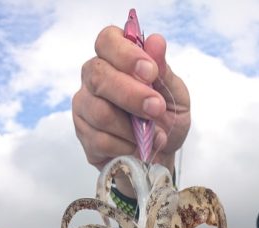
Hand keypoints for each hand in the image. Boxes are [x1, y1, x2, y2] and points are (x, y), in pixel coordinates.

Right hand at [72, 25, 190, 191]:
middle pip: (99, 76)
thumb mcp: (175, 95)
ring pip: (100, 112)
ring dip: (133, 128)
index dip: (126, 54)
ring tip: (153, 136)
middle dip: (132, 95)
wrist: (163, 155)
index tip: (151, 72)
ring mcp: (84, 107)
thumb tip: (156, 41)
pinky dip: (127, 147)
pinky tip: (138, 149)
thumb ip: (163, 71)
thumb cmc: (166, 119)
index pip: (107, 41)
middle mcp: (93, 79)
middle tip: (157, 108)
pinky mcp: (84, 136)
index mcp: (115, 58)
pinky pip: (102, 141)